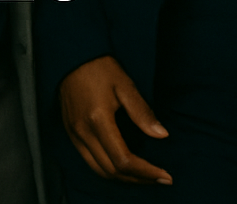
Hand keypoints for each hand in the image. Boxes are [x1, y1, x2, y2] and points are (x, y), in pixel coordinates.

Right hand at [59, 55, 170, 184]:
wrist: (73, 58)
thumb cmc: (101, 68)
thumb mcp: (125, 85)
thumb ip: (142, 112)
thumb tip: (162, 135)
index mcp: (98, 121)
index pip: (123, 160)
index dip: (146, 171)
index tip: (165, 175)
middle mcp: (83, 133)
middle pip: (111, 171)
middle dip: (138, 179)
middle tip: (160, 179)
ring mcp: (74, 136)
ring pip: (99, 171)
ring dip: (123, 178)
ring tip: (145, 176)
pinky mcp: (71, 135)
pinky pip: (89, 162)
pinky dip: (108, 170)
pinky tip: (124, 166)